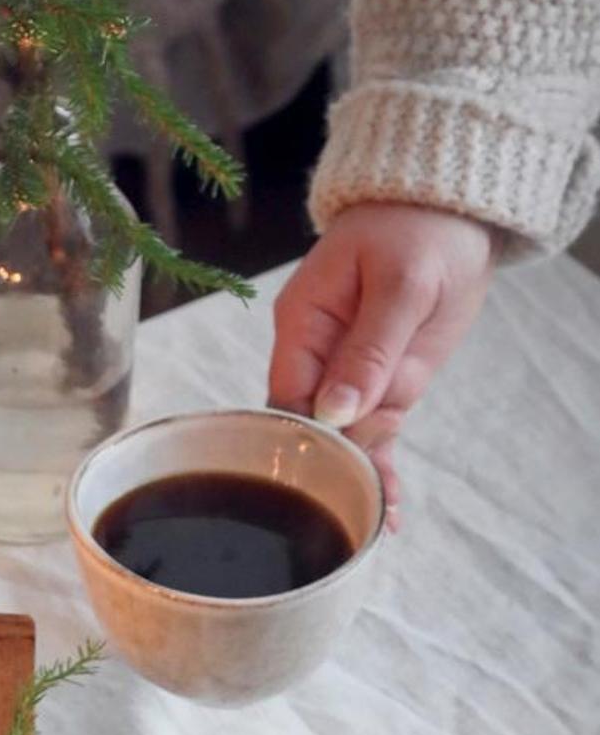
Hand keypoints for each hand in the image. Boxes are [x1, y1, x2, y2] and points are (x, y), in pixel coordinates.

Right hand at [268, 203, 497, 524]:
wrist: (449, 212)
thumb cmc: (418, 233)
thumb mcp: (401, 286)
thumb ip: (369, 350)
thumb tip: (334, 413)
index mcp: (303, 324)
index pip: (286, 394)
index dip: (303, 434)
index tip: (326, 472)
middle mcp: (316, 356)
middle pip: (308, 424)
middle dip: (330, 466)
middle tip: (360, 507)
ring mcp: (350, 374)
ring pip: (343, 437)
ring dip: (360, 478)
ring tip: (378, 522)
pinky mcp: (382, 384)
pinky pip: (375, 433)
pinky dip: (382, 468)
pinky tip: (388, 512)